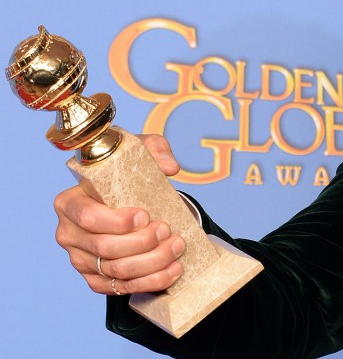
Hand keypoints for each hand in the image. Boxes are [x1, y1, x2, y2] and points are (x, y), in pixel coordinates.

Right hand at [53, 134, 185, 295]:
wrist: (127, 200)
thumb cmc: (127, 175)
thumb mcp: (139, 153)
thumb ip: (155, 149)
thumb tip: (170, 167)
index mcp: (69, 203)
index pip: (88, 216)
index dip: (117, 221)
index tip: (146, 215)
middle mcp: (69, 234)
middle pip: (105, 247)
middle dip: (143, 242)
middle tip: (168, 231)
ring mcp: (80, 260)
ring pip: (116, 270)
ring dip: (153, 262)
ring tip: (177, 247)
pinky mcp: (96, 279)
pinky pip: (121, 288)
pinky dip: (150, 282)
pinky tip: (173, 270)